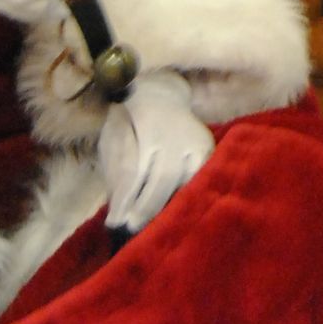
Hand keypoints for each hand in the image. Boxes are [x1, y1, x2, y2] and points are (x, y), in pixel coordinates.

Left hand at [96, 70, 213, 234]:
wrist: (161, 93)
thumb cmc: (129, 119)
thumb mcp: (113, 135)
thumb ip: (115, 167)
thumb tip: (118, 206)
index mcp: (146, 125)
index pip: (135, 170)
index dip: (125, 199)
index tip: (114, 222)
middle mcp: (175, 132)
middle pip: (163, 177)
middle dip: (146, 208)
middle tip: (132, 230)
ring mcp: (197, 139)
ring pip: (187, 180)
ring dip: (170, 207)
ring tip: (155, 228)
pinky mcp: (209, 148)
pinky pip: (201, 178)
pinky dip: (189, 197)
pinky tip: (177, 212)